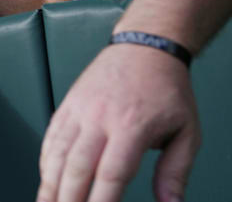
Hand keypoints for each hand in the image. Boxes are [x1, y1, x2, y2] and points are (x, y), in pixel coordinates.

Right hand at [37, 44, 199, 201]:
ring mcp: (79, 110)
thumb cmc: (166, 89)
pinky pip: (50, 138)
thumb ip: (175, 171)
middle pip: (76, 167)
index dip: (100, 201)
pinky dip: (45, 162)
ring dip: (49, 184)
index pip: (111, 173)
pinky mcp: (68, 105)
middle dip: (67, 198)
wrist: (144, 46)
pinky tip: (46, 180)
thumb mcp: (187, 132)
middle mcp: (99, 117)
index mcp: (132, 126)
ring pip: (56, 153)